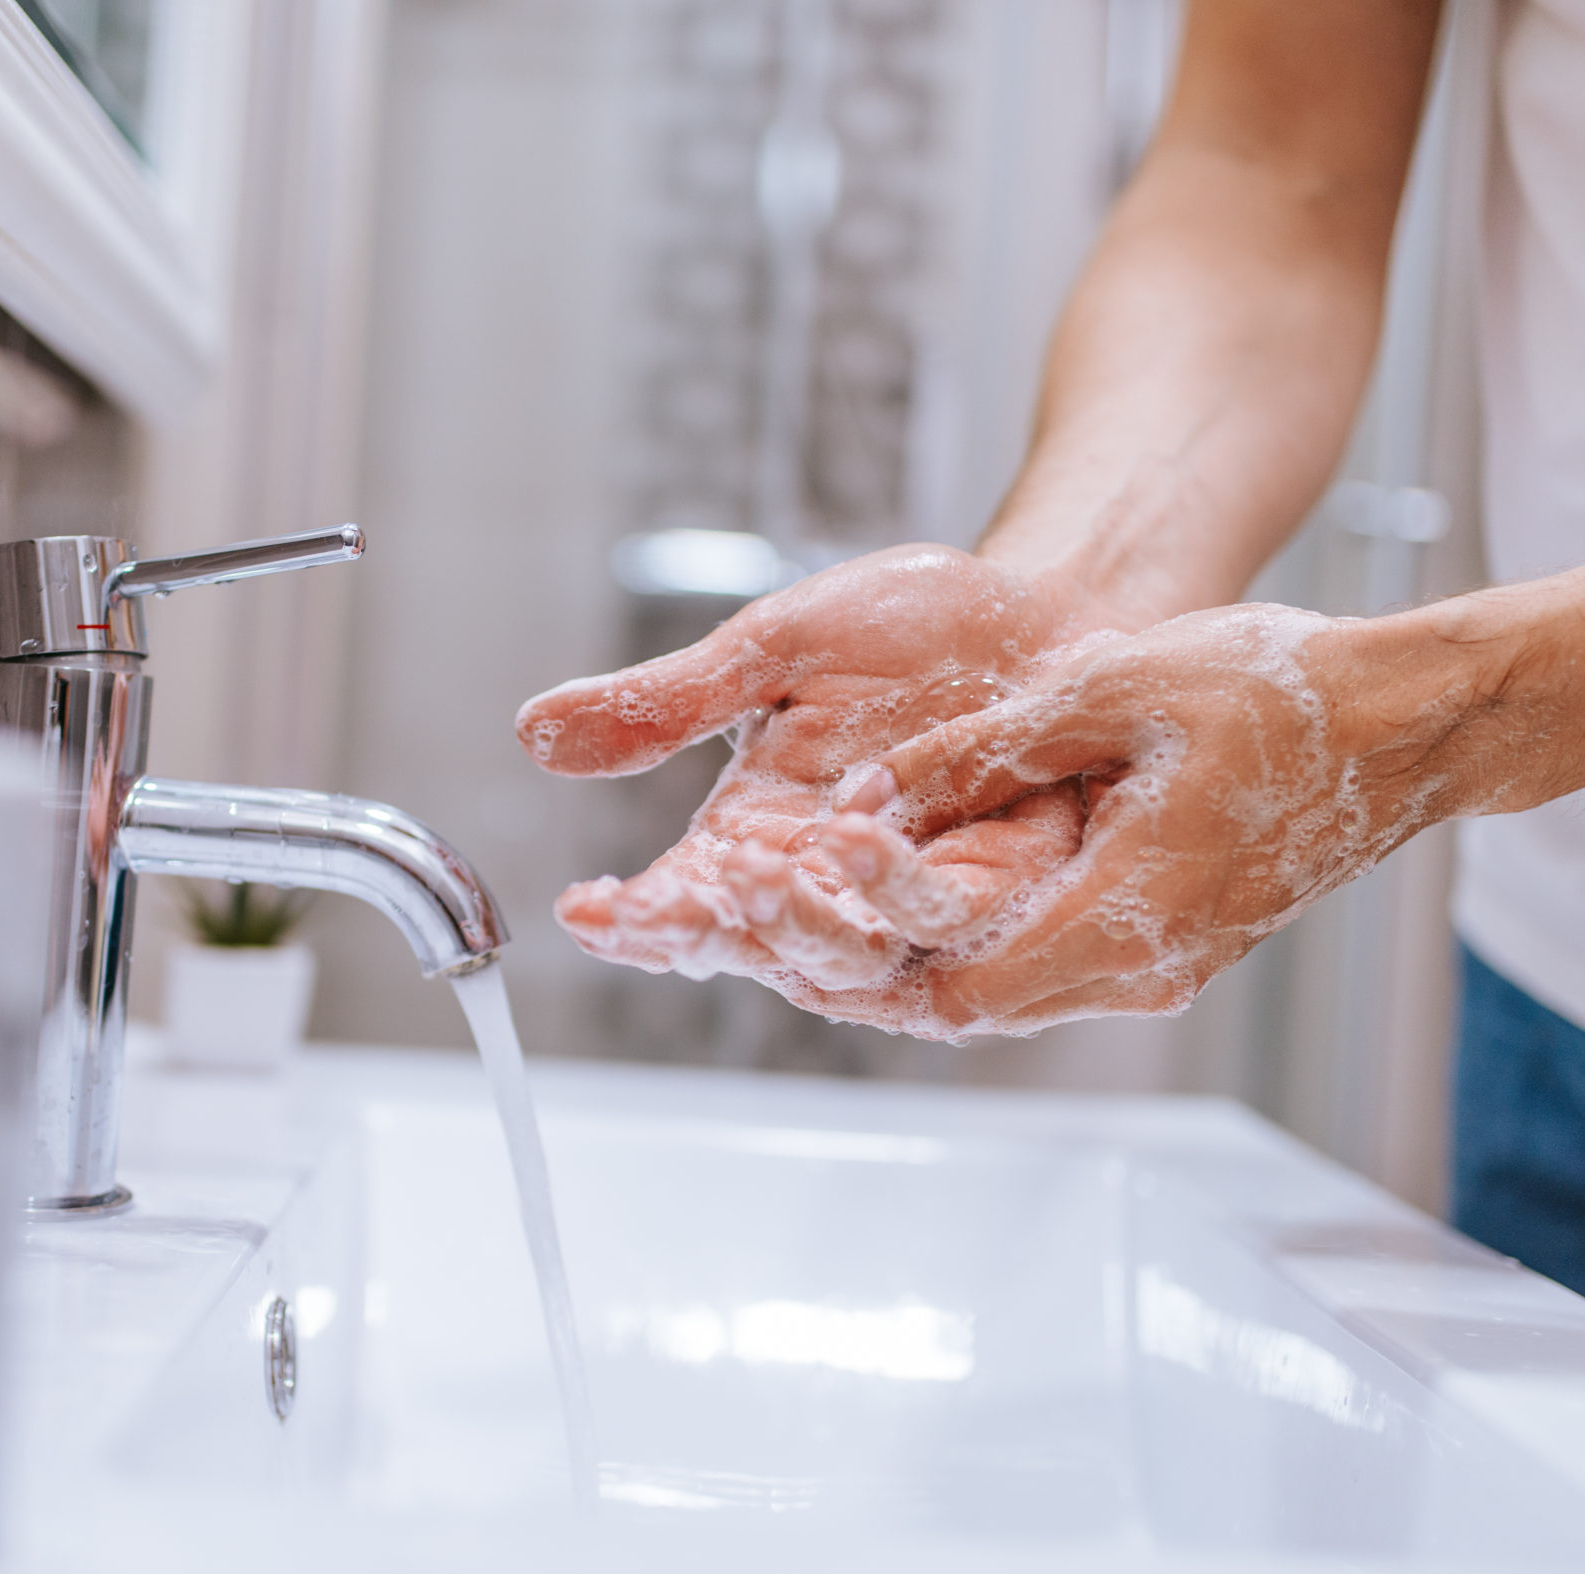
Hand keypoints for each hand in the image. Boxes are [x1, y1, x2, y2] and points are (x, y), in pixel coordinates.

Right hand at [515, 543, 1124, 994]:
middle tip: (684, 894)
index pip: (683, 904)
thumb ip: (665, 703)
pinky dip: (900, 889)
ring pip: (849, 956)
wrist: (1051, 607)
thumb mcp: (772, 649)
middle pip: (760, 947)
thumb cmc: (917, 630)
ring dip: (801, 924)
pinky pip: (945, 920)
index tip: (588, 911)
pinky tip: (861, 831)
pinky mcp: (999, 893)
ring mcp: (913, 899)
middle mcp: (831, 888)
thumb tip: (533, 732)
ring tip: (760, 870)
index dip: (634, 920)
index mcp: (759, 840)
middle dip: (718, 927)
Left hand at [791, 603, 1466, 1037]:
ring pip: (993, 994)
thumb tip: (867, 795)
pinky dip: (961, 937)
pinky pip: (1038, 966)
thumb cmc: (1279, 691)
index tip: (789, 883)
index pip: (952, 986)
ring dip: (900, 953)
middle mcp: (1139, 970)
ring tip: (801, 897)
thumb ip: (984, 750)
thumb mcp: (1111, 691)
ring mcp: (1156, 968)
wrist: (1406, 723)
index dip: (858, 946)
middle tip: (757, 910)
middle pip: (957, 1008)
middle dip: (854, 964)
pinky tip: (899, 887)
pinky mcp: (1163, 946)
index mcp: (1126, 919)